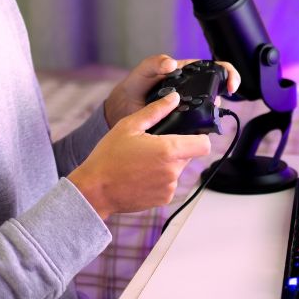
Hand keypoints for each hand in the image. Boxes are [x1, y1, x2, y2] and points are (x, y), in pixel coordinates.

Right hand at [68, 93, 211, 218]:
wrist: (95, 191)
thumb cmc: (108, 156)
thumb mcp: (129, 126)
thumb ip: (156, 111)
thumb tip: (173, 98)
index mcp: (168, 151)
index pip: (203, 144)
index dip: (199, 137)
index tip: (188, 133)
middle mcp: (173, 171)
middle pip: (190, 155)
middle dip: (177, 148)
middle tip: (153, 145)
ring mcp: (169, 188)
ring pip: (178, 169)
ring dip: (168, 164)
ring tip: (143, 161)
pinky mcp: (163, 199)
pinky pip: (169, 183)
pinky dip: (160, 178)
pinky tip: (141, 174)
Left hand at [103, 53, 240, 127]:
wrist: (123, 111)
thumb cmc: (134, 86)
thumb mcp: (142, 72)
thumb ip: (154, 63)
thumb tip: (172, 63)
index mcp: (187, 72)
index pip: (215, 68)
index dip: (228, 74)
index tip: (230, 86)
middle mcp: (193, 89)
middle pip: (218, 90)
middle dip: (223, 96)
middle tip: (218, 104)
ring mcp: (190, 107)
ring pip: (211, 110)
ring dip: (213, 113)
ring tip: (206, 116)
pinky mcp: (185, 124)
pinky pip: (200, 125)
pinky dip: (203, 128)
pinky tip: (198, 130)